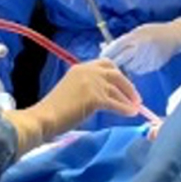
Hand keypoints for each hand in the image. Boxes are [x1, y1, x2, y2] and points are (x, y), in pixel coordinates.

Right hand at [2, 59, 139, 154]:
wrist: (45, 117)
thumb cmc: (54, 110)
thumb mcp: (71, 90)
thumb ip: (86, 88)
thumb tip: (104, 97)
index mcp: (80, 68)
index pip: (105, 64)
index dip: (116, 74)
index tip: (123, 84)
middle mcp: (87, 71)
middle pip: (115, 74)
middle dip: (127, 85)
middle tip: (135, 97)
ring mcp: (92, 83)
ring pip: (117, 90)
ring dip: (128, 99)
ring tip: (135, 108)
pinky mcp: (95, 97)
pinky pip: (115, 103)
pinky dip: (124, 109)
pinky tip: (131, 113)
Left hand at [100, 17, 180, 73]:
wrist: (174, 36)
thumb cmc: (153, 32)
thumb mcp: (137, 31)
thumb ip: (122, 40)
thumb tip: (103, 46)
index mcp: (134, 37)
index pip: (115, 47)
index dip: (106, 53)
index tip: (100, 57)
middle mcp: (140, 48)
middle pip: (120, 60)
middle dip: (113, 62)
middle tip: (109, 64)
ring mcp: (147, 58)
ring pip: (129, 67)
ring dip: (125, 65)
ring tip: (129, 59)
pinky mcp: (152, 66)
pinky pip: (138, 70)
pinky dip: (136, 67)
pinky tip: (140, 61)